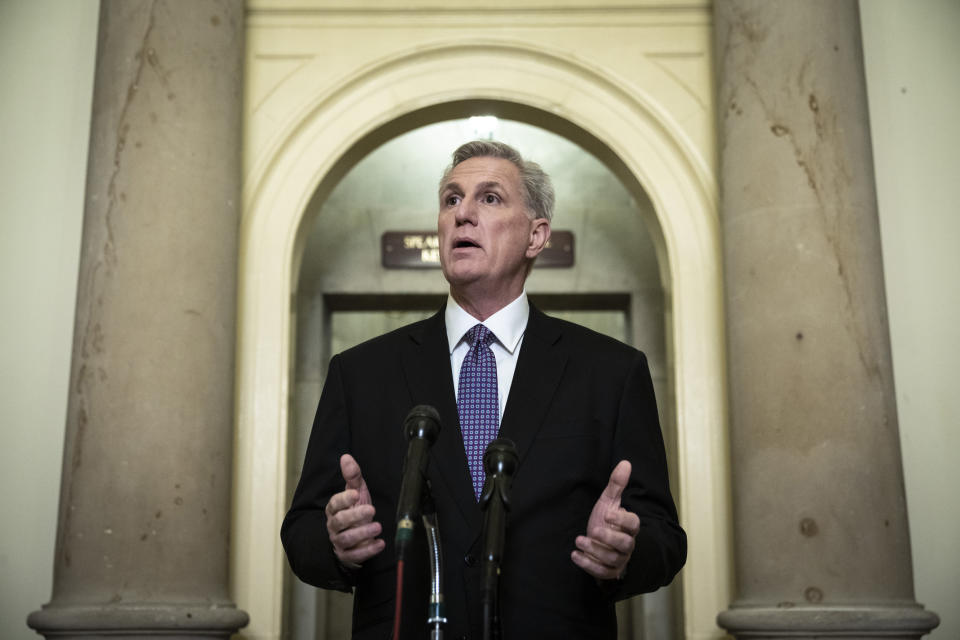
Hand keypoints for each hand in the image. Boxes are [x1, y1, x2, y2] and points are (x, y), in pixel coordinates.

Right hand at [325, 454, 384, 567]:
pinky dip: (368, 550)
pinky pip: (355, 555)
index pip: (334, 503)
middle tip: (371, 510)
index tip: (355, 494)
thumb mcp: (356, 492)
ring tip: (377, 526)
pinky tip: (380, 543)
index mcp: (334, 509)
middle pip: (339, 522)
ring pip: (346, 539)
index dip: (343, 499)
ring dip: (362, 533)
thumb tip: (346, 457)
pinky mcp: (348, 555)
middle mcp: (334, 526)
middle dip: (354, 516)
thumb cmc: (355, 511)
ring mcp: (340, 542)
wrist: (356, 538)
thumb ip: (352, 476)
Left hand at [571, 460, 639, 580]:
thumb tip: (625, 462)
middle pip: (625, 545)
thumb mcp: (609, 501)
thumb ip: (617, 484)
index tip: (608, 513)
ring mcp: (618, 559)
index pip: (633, 524)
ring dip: (595, 550)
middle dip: (609, 538)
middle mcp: (627, 545)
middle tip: (594, 530)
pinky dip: (588, 565)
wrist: (599, 542)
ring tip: (580, 540)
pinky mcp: (608, 571)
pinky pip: (602, 572)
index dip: (622, 520)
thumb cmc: (606, 520)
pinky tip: (575, 555)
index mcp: (629, 527)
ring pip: (612, 559)